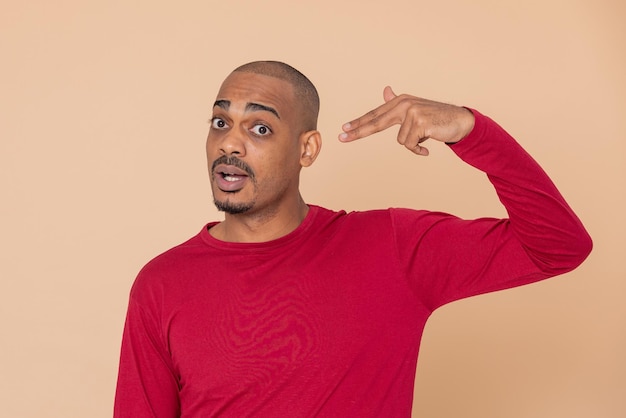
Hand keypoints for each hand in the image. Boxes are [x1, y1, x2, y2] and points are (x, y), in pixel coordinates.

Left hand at [338, 87, 474, 155]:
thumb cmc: (435, 117)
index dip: (358, 122)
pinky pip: (410, 144)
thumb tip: (385, 90)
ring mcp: (412, 112)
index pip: (375, 114)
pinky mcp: (420, 123)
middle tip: (341, 137)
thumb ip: (397, 103)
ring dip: (413, 143)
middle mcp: (404, 104)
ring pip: (400, 140)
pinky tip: (428, 143)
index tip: (343, 129)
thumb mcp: (414, 109)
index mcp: (400, 101)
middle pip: (375, 122)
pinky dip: (419, 149)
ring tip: (425, 136)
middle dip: (357, 132)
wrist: (459, 121)